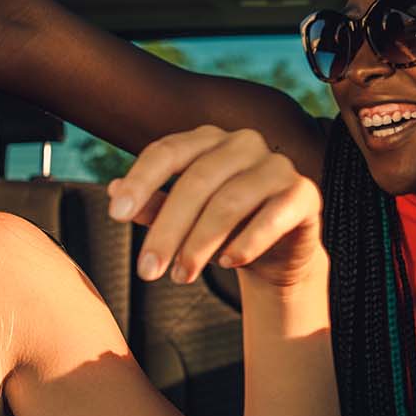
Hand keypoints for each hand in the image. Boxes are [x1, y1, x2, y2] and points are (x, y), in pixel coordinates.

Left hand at [106, 126, 324, 291]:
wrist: (279, 253)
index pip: (167, 151)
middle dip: (168, 230)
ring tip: (181, 276)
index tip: (116, 216)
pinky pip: (273, 215)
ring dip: (200, 243)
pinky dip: (247, 241)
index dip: (140, 181)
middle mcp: (243, 143)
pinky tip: (228, 262)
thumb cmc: (224, 229)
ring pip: (230, 201)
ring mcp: (277, 165)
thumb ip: (154, 204)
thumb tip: (112, 192)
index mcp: (208, 139)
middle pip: (196, 182)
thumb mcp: (184, 218)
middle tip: (147, 271)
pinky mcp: (303, 193)